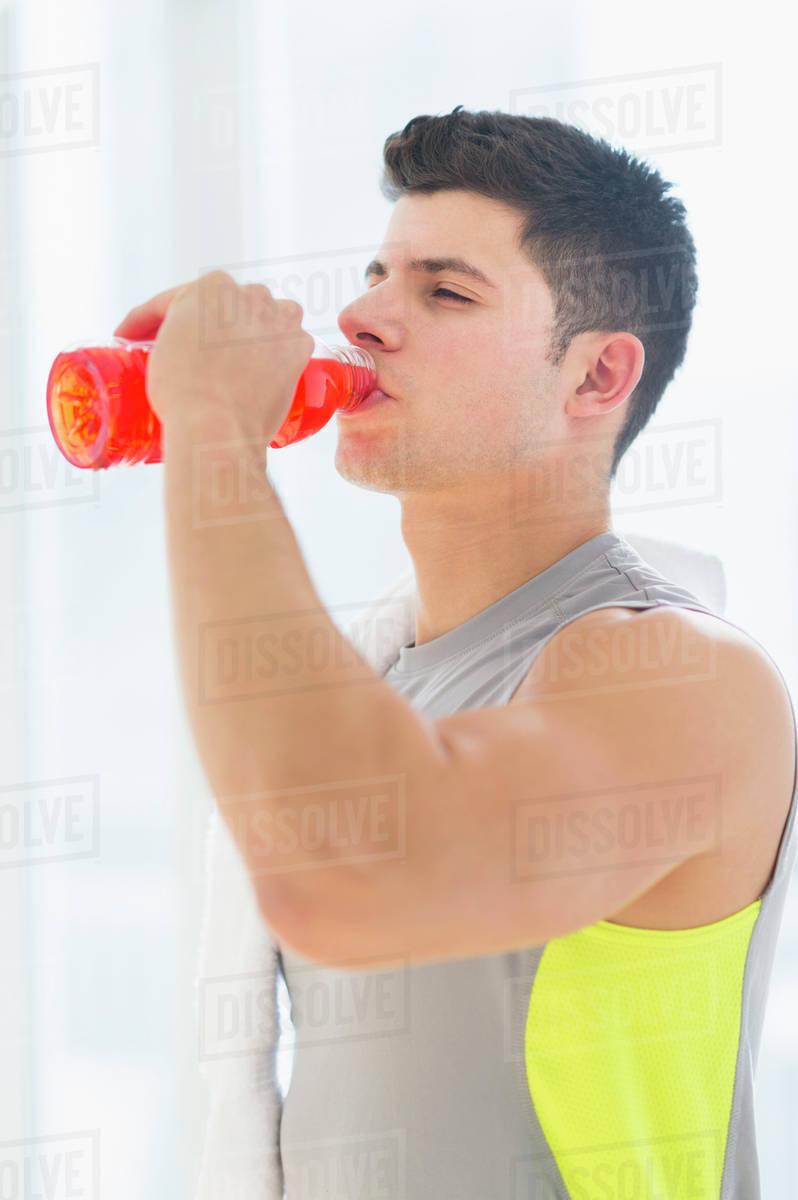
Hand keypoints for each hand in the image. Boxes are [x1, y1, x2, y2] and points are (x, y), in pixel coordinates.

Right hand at [113, 271, 313, 442]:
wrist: (216, 427)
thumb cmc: (182, 392)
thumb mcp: (159, 350)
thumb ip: (171, 334)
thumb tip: (180, 346)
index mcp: (212, 286)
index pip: (180, 301)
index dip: (156, 321)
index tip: (143, 338)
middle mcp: (251, 294)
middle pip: (227, 309)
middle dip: (212, 326)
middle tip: (195, 352)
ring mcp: (280, 320)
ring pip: (264, 321)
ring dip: (252, 333)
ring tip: (235, 360)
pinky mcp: (299, 348)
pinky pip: (288, 346)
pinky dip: (278, 356)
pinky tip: (265, 371)